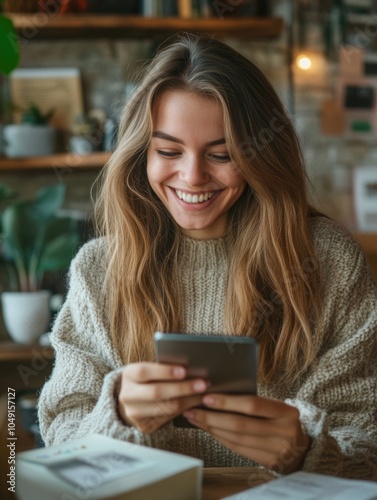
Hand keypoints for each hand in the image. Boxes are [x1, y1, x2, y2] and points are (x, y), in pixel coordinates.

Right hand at [117, 362, 207, 433]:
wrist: (132, 400)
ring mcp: (134, 413)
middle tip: (202, 384)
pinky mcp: (144, 426)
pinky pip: (169, 418)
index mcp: (129, 374)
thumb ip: (164, 368)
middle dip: (182, 388)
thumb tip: (192, 366)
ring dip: (189, 400)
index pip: (145, 371)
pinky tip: (197, 403)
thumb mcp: (149, 370)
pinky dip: (185, 410)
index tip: (185, 370)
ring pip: (165, 408)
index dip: (165, 371)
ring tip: (204, 393)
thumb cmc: (148, 379)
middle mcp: (128, 394)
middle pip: (156, 392)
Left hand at [183, 394, 310, 473]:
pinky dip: (220, 438)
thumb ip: (254, 402)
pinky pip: (237, 449)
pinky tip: (208, 429)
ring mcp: (276, 450)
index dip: (228, 402)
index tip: (207, 397)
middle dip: (213, 417)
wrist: (301, 448)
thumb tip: (218, 393)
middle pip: (241, 424)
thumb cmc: (281, 420)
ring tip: (195, 418)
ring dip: (211, 428)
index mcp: (287, 412)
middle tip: (192, 409)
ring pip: (236, 438)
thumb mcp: (276, 408)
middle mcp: (284, 432)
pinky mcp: (268, 462)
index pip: (253, 405)